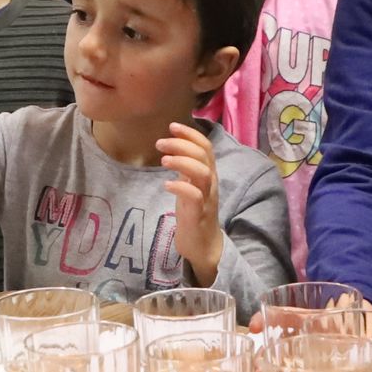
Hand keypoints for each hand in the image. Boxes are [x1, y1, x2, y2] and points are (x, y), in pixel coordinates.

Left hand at [159, 130, 224, 286]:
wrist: (203, 245)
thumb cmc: (194, 213)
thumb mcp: (190, 185)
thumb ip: (187, 168)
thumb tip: (175, 147)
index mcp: (208, 174)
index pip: (206, 147)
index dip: (191, 134)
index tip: (172, 126)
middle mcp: (210, 184)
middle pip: (203, 156)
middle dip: (182, 144)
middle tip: (160, 142)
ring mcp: (206, 199)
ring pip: (202, 173)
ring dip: (183, 162)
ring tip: (163, 160)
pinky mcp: (199, 215)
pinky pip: (195, 196)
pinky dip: (180, 187)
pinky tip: (167, 184)